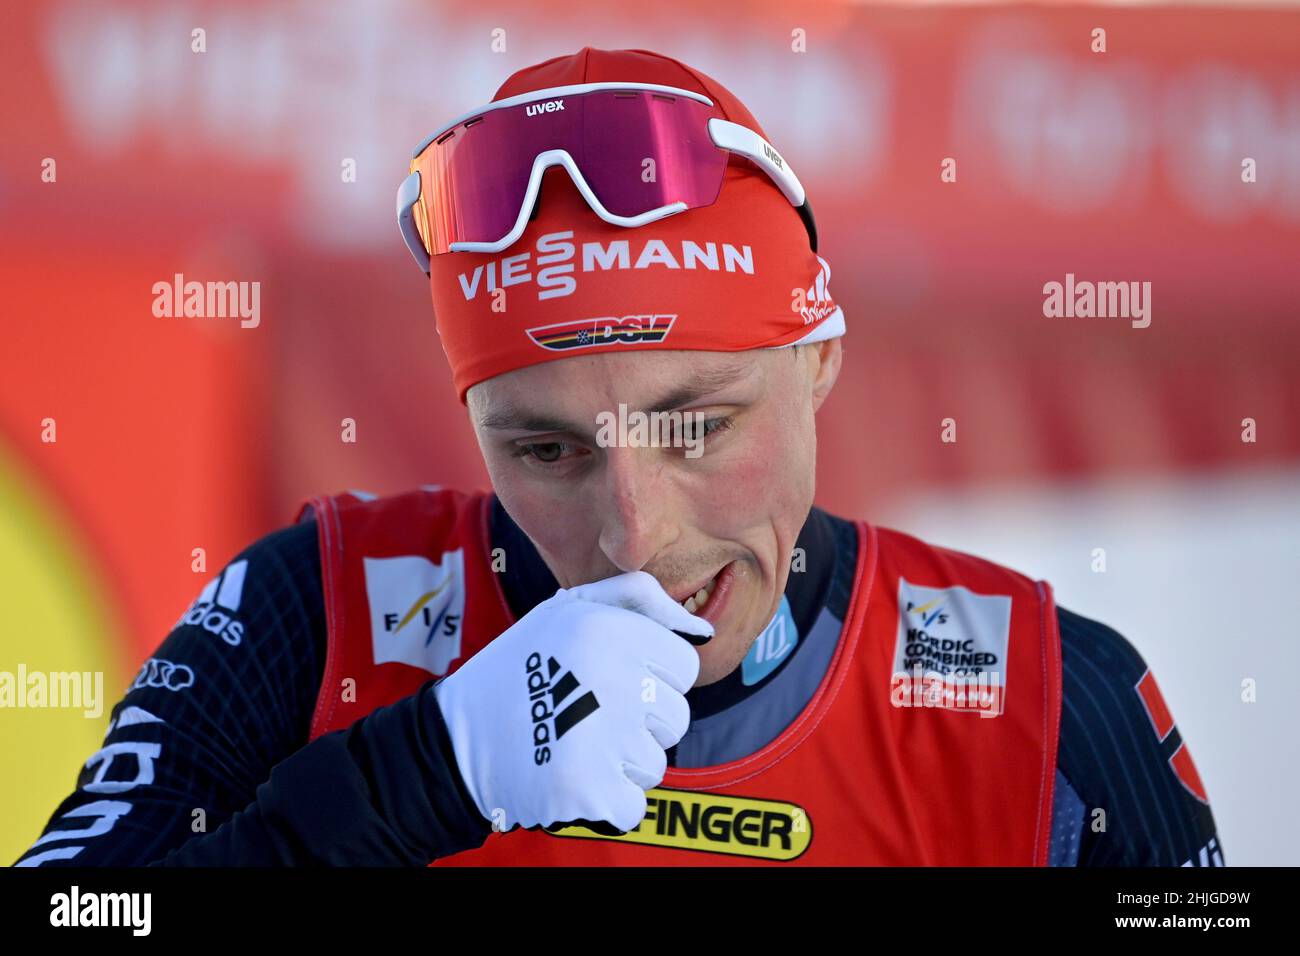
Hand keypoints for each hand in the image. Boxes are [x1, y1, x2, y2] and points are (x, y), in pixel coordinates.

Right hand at [433, 571, 711, 833]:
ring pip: (656, 762)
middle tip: (588, 715)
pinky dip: (607, 800)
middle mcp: (611, 679)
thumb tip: (700, 628)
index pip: (684, 665)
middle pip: (675, 716)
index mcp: (609, 631)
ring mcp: (602, 738)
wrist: (455, 742)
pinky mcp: (589, 789)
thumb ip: (638, 598)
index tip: (613, 681)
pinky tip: (572, 775)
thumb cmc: (520, 669)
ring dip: (622, 762)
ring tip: (574, 743)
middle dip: (640, 721)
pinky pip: (634, 804)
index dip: (652, 676)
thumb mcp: (568, 608)